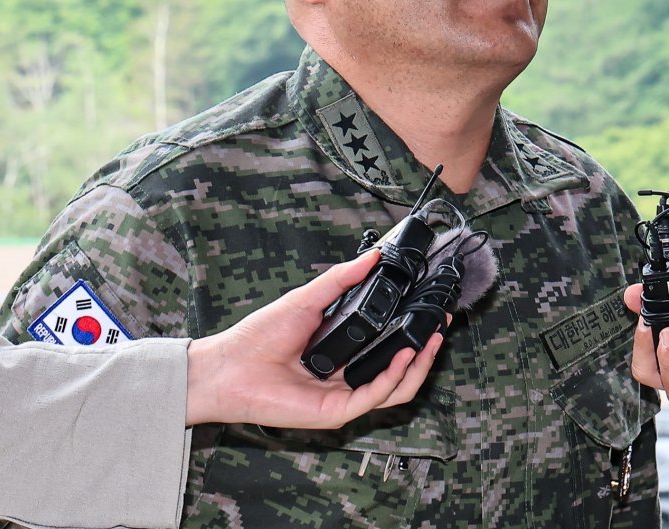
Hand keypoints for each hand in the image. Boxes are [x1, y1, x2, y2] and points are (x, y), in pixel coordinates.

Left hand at [185, 250, 442, 427]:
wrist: (227, 365)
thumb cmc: (258, 337)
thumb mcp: (308, 298)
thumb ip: (341, 279)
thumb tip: (372, 256)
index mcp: (342, 355)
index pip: (387, 349)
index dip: (413, 334)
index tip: (430, 311)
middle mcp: (346, 379)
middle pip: (399, 372)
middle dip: (426, 352)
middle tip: (441, 326)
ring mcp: (341, 398)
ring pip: (395, 390)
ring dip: (418, 366)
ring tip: (431, 340)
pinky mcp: (334, 412)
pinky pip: (373, 397)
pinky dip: (394, 377)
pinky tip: (403, 355)